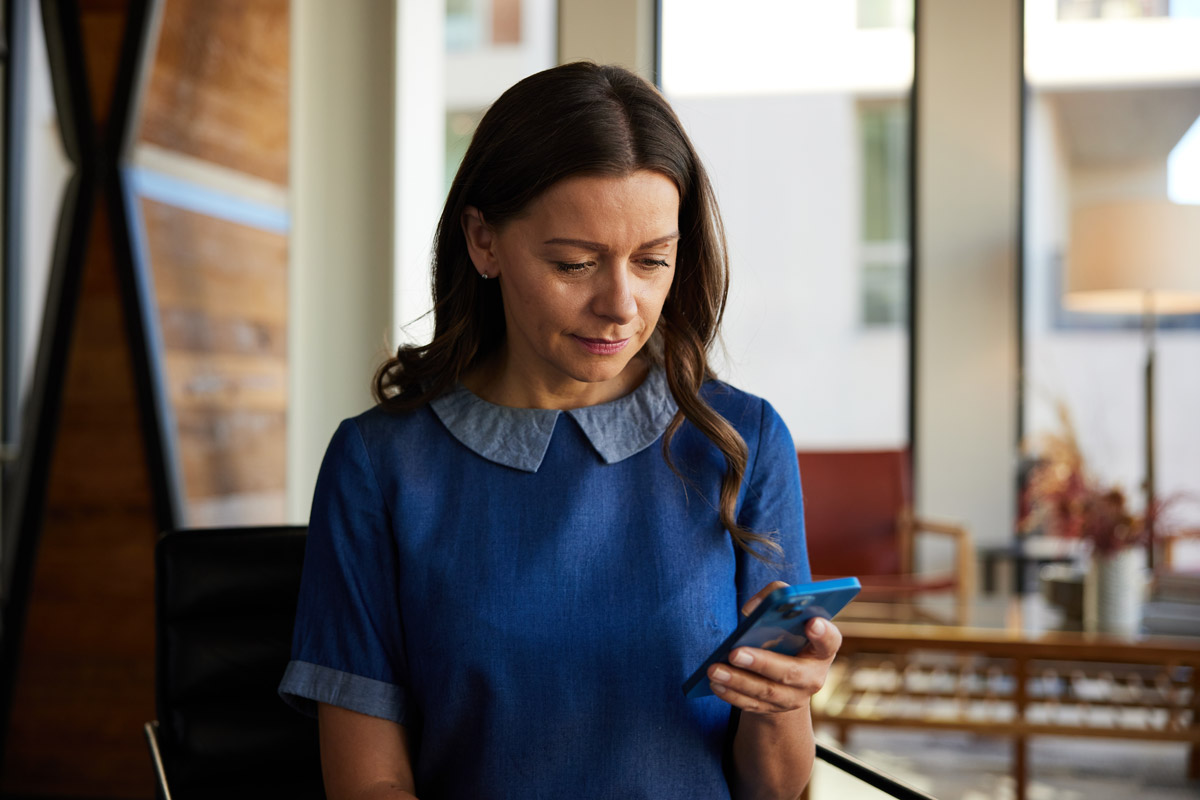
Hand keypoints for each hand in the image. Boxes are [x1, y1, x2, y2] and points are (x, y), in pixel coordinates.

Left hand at [706, 580, 841, 715]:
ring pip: (766, 692)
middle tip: (734, 652)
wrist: (784, 676)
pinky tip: (715, 683)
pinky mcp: (774, 710)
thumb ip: (774, 600)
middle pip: (791, 673)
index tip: (812, 622)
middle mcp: (813, 677)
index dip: (823, 633)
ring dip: (738, 681)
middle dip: (761, 663)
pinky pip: (752, 705)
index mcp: (822, 649)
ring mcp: (795, 698)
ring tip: (713, 670)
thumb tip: (751, 608)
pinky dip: (732, 694)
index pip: (829, 641)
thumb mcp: (785, 616)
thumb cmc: (784, 635)